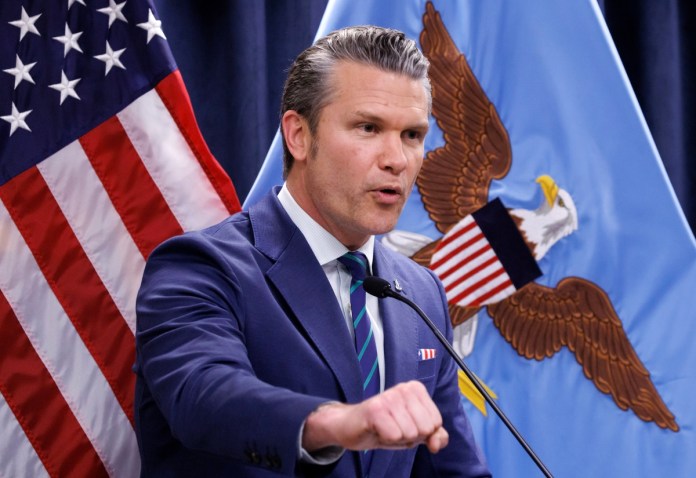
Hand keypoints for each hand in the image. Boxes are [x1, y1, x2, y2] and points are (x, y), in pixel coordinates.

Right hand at [302, 381, 448, 453]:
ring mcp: (389, 397)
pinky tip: (376, 429)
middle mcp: (404, 388)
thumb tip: (437, 442)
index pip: (436, 422)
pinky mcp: (375, 409)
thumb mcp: (414, 431)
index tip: (404, 424)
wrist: (351, 426)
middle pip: (425, 428)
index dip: (421, 432)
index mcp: (416, 389)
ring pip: (410, 433)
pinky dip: (385, 438)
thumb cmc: (384, 426)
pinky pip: (394, 435)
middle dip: (410, 435)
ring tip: (384, 428)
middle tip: (393, 427)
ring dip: (397, 437)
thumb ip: (434, 435)